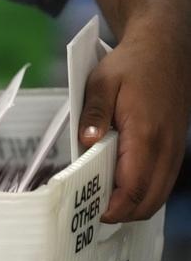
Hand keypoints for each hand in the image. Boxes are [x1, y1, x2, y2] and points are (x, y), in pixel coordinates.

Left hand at [78, 19, 190, 222]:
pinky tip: (120, 188)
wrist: (165, 46)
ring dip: (134, 205)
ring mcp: (174, 147)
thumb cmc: (131, 63)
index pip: (132, 187)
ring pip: (158, 194)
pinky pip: (162, 181)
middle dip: (122, 214)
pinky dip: (144, 192)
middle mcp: (165, 146)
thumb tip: (86, 141)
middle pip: (148, 200)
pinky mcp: (174, 146)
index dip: (113, 208)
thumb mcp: (101, 82)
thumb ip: (92, 114)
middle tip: (92, 212)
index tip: (90, 213)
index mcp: (145, 135)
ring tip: (103, 203)